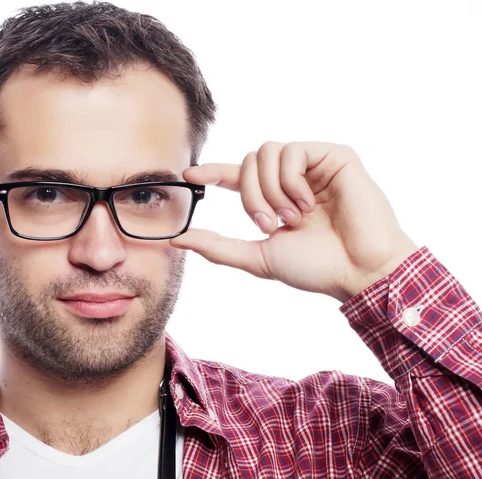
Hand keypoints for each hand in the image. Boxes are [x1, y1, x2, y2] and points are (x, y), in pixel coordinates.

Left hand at [171, 141, 418, 301]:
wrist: (358, 270)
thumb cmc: (315, 267)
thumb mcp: (258, 257)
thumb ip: (218, 247)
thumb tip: (178, 238)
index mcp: (276, 199)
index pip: (238, 177)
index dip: (213, 173)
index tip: (190, 175)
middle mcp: (292, 180)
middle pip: (248, 162)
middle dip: (250, 196)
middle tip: (269, 224)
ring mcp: (314, 166)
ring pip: (266, 152)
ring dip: (271, 190)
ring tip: (294, 217)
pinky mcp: (335, 156)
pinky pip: (293, 151)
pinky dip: (292, 181)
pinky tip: (311, 203)